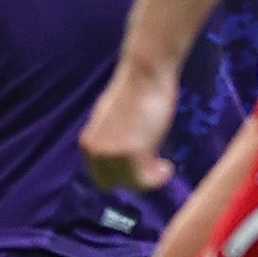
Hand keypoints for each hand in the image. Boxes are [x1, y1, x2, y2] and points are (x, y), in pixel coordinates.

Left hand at [81, 57, 179, 192]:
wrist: (145, 73)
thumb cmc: (136, 89)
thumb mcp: (114, 119)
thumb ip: (112, 138)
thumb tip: (123, 153)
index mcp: (89, 142)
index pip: (102, 177)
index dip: (123, 177)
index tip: (141, 169)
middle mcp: (96, 151)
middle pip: (118, 183)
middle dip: (138, 178)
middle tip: (157, 167)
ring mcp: (113, 153)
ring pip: (133, 183)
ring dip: (150, 179)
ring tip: (165, 168)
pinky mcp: (133, 152)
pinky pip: (147, 179)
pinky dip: (159, 178)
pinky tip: (168, 167)